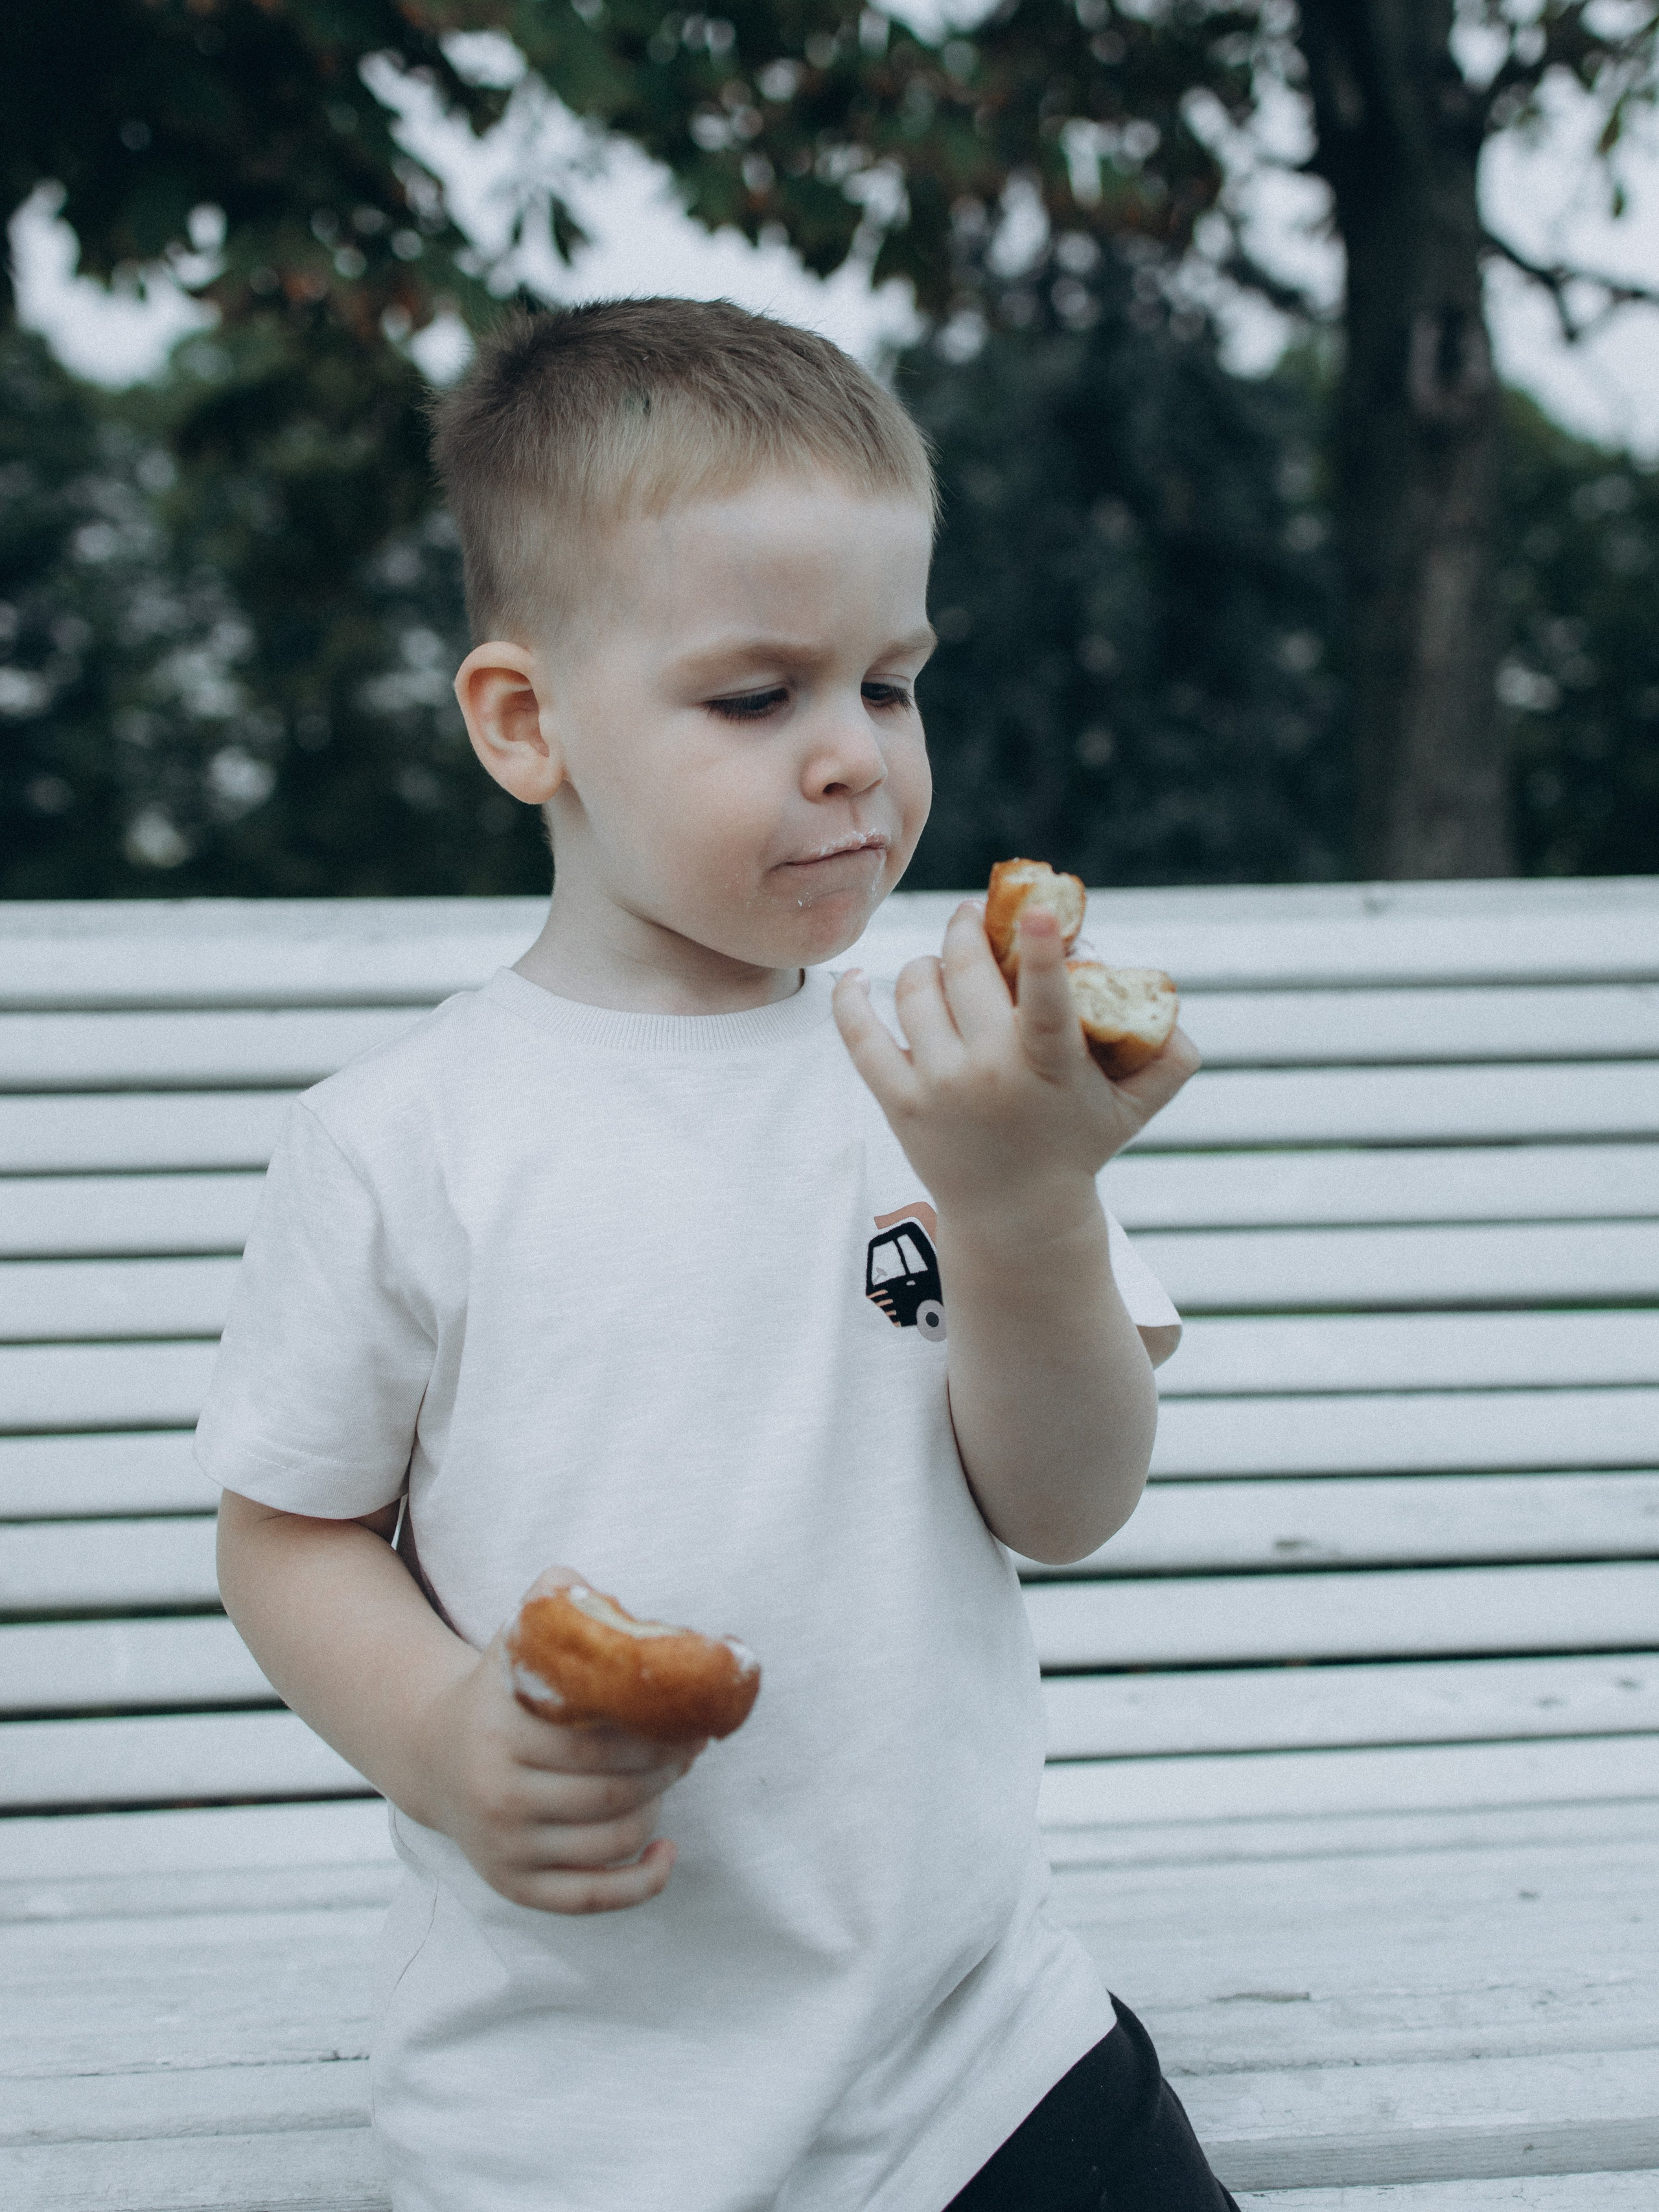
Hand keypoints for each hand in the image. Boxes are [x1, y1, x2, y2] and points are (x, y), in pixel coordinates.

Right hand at [423, 1567, 705, 1913]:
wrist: (432, 1753)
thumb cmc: (499, 1691)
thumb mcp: (515, 1639)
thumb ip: (552, 1598)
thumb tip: (587, 1585)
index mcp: (500, 1731)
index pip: (599, 1740)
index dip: (658, 1732)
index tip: (688, 1716)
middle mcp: (497, 1795)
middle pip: (612, 1791)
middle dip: (667, 1767)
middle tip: (694, 1745)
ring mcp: (504, 1847)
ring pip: (610, 1840)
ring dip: (658, 1809)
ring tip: (674, 1778)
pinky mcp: (513, 1886)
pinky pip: (591, 1898)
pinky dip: (640, 1883)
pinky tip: (667, 1852)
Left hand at [833, 901, 1199, 1231]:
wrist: (1016, 1216)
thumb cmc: (1078, 1142)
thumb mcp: (1134, 1107)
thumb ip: (1170, 1057)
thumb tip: (1171, 1008)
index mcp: (1050, 1066)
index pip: (1048, 1002)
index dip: (1042, 953)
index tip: (1037, 909)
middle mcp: (989, 1073)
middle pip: (965, 970)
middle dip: (968, 929)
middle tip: (976, 917)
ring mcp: (938, 1087)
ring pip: (915, 988)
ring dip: (930, 963)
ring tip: (945, 966)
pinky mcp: (898, 1103)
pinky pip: (860, 1036)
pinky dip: (852, 999)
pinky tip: (856, 977)